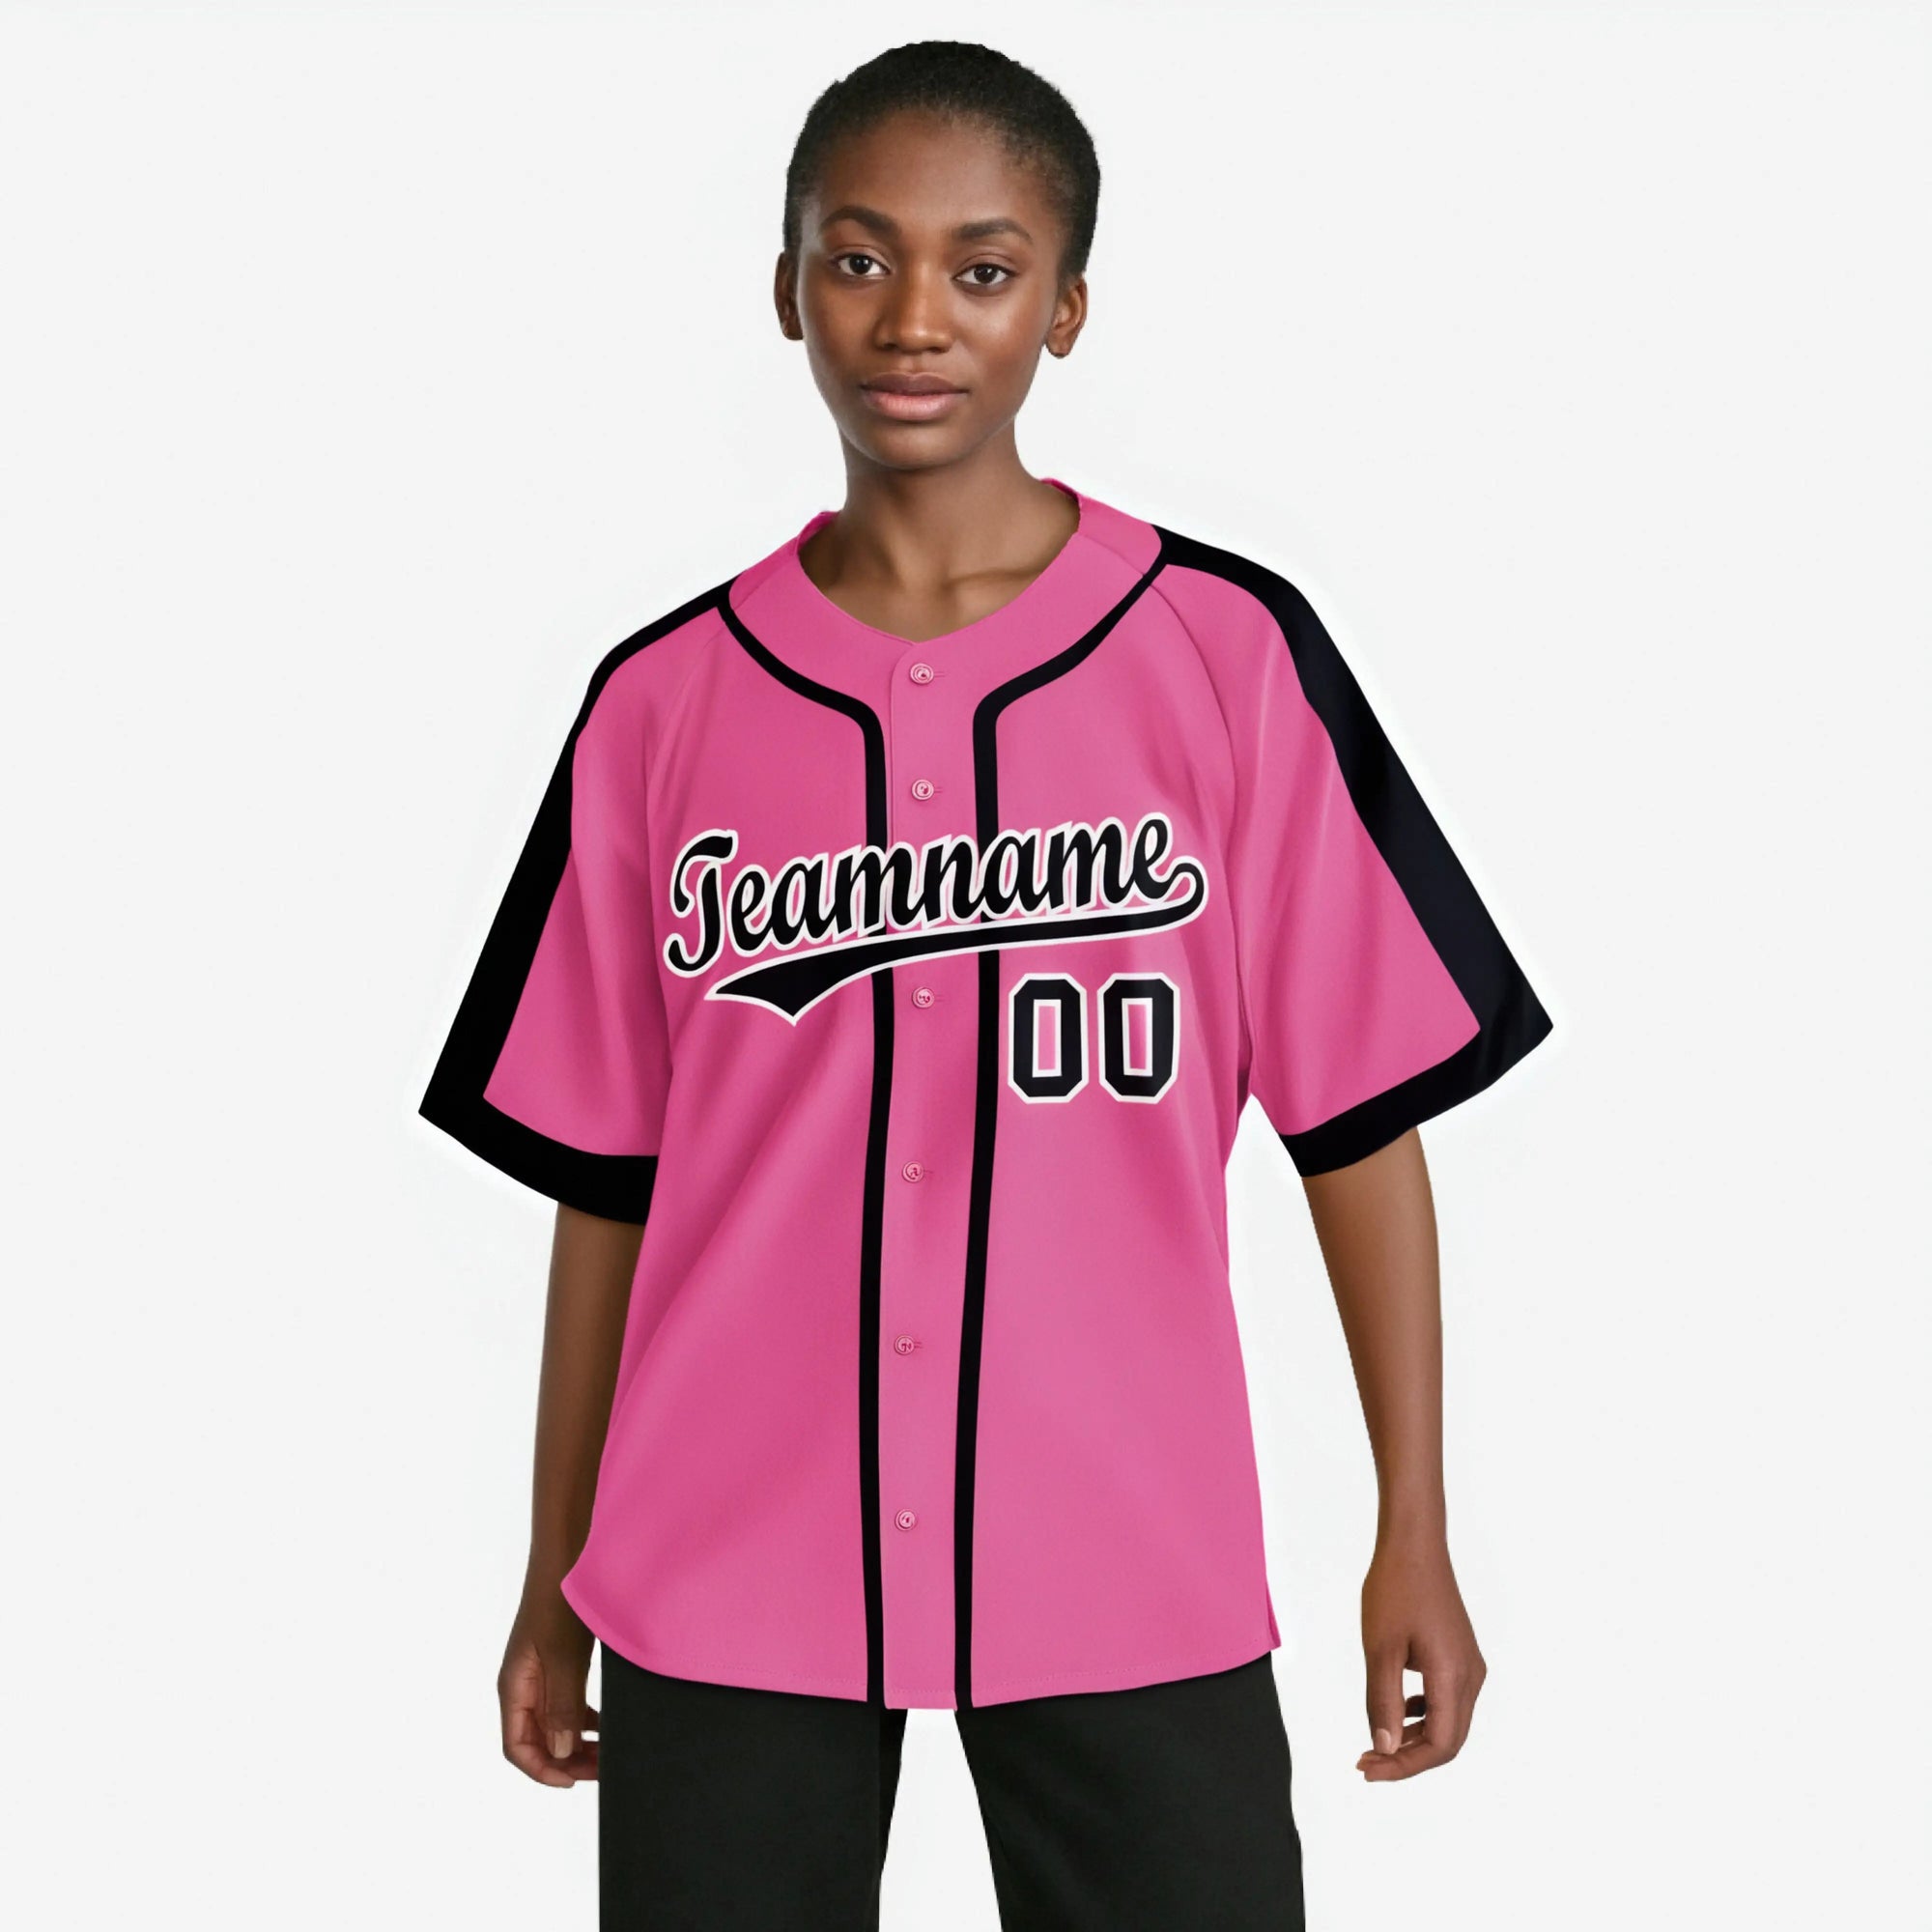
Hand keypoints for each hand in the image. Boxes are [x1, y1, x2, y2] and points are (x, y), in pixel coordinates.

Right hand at [499, 1582, 599, 1786]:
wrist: (567, 1555)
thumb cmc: (559, 1601)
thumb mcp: (563, 1656)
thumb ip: (562, 1706)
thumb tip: (561, 1752)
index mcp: (514, 1687)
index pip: (517, 1747)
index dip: (543, 1770)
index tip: (575, 1780)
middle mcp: (523, 1685)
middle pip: (536, 1741)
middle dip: (566, 1761)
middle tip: (603, 1769)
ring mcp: (541, 1674)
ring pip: (553, 1725)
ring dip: (577, 1744)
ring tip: (608, 1753)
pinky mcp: (559, 1662)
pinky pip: (566, 1704)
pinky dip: (584, 1720)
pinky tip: (606, 1724)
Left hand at [1355, 1533, 1485, 1781]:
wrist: (1415, 1544)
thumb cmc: (1395, 1589)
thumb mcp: (1380, 1648)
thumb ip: (1382, 1701)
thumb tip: (1382, 1747)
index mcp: (1454, 1675)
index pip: (1440, 1745)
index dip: (1404, 1765)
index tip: (1368, 1769)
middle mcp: (1471, 1675)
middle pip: (1448, 1740)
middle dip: (1407, 1757)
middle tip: (1366, 1763)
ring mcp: (1470, 1665)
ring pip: (1449, 1722)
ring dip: (1414, 1738)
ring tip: (1376, 1741)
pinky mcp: (1461, 1655)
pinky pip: (1447, 1700)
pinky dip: (1422, 1715)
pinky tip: (1396, 1711)